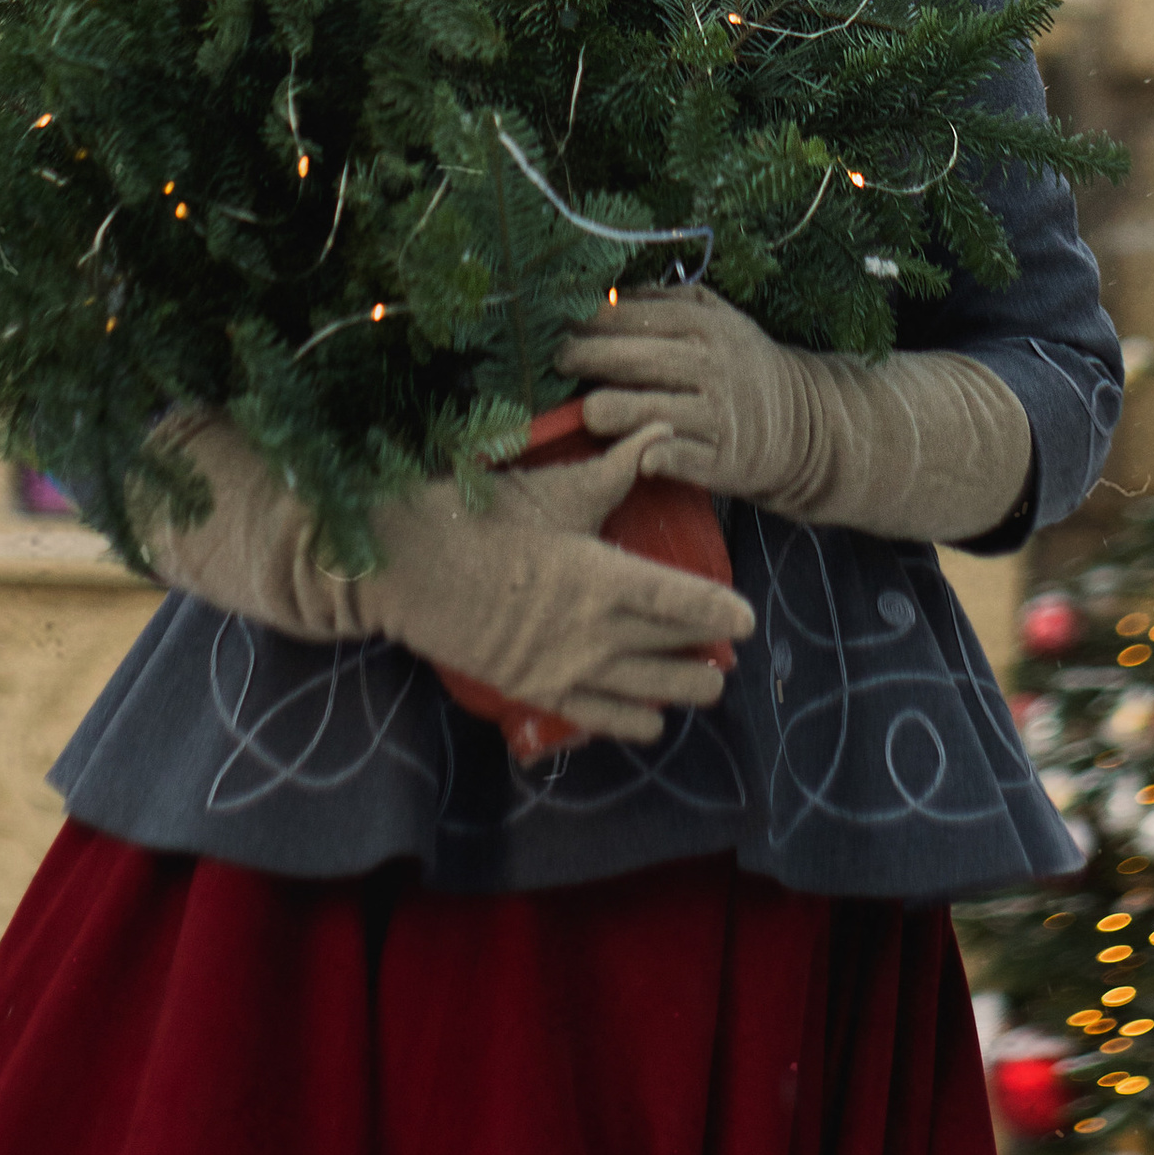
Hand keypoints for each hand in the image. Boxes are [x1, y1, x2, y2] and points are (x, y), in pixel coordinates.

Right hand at [352, 424, 755, 747]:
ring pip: (646, 693)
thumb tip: (658, 432)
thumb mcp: (551, 490)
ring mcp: (565, 669)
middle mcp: (593, 633)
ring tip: (707, 685)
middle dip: (706, 655)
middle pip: (671, 652)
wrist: (406, 568)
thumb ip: (612, 471)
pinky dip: (632, 722)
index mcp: (601, 578)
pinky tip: (651, 721)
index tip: (747, 620)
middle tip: (728, 649)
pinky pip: (599, 718)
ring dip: (682, 691)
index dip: (719, 613)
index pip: (680, 603)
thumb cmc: (480, 517)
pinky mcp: (536, 689)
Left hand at [560, 291, 1039, 545]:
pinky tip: (636, 455)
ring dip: (611, 411)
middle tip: (553, 360)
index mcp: (704, 322)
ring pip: (650, 409)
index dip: (587, 319)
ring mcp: (718, 412)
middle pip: (634, 358)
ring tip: (587, 412)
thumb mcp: (714, 318)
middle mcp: (711, 362)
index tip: (550, 321)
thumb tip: (600, 290)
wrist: (804, 424)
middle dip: (585, 357)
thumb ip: (662, 302)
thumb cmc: (740, 364)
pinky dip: (656, 456)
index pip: (633, 316)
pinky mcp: (724, 458)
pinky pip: (681, 457)